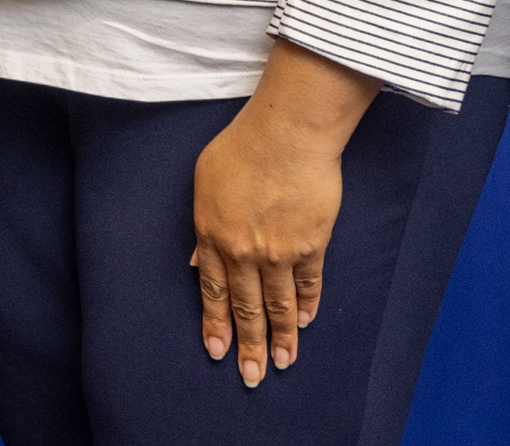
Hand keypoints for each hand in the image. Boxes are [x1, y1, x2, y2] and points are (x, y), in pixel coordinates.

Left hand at [191, 42, 376, 389]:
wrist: (288, 133)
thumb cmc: (242, 146)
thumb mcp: (205, 181)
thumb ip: (203, 225)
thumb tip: (198, 263)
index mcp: (213, 235)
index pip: (213, 292)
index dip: (216, 324)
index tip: (217, 350)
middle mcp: (244, 251)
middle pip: (246, 308)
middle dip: (249, 345)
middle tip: (251, 375)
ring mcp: (279, 252)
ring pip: (279, 305)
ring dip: (281, 338)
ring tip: (282, 362)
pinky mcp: (311, 245)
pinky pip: (308, 284)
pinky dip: (307, 306)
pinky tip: (305, 323)